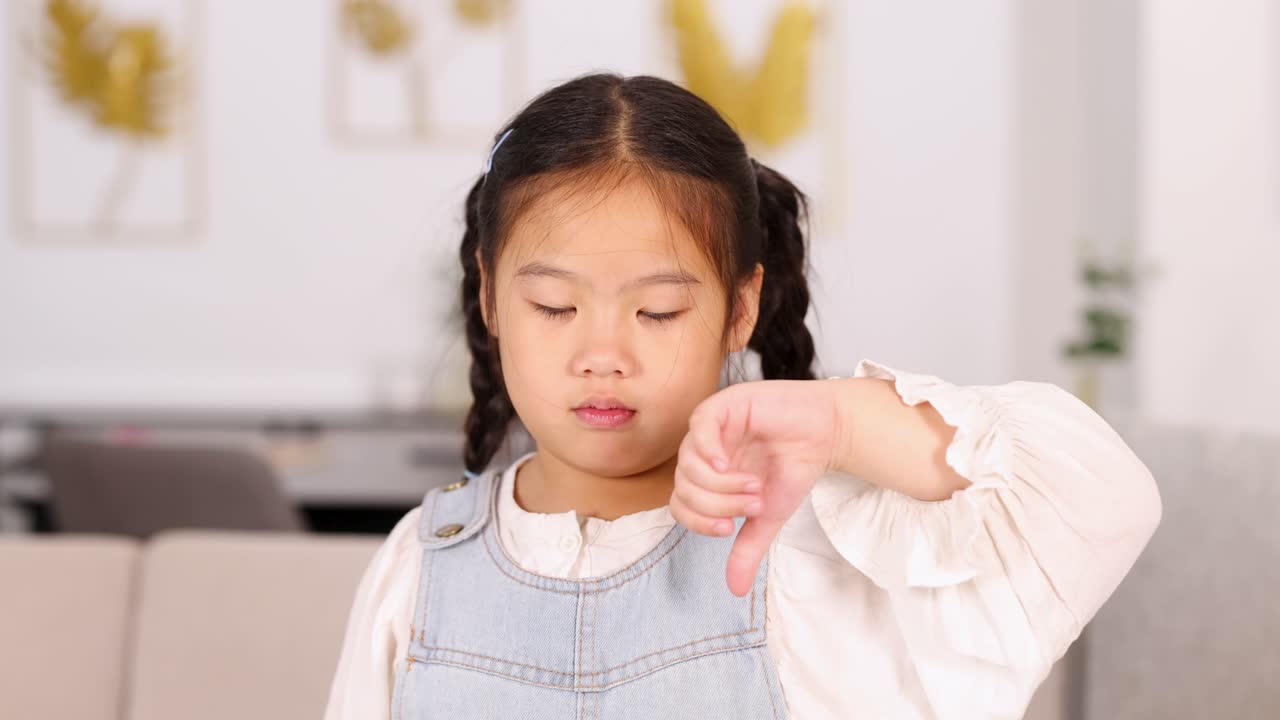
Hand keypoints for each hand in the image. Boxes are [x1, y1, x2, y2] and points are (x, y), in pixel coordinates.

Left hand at [670, 379, 841, 595]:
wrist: (826, 434)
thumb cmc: (794, 469)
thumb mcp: (768, 516)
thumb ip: (748, 547)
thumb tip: (735, 591)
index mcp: (707, 478)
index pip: (680, 505)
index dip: (699, 522)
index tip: (731, 528)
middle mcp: (703, 453)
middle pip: (684, 487)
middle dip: (718, 504)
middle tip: (754, 502)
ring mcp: (710, 427)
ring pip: (689, 464)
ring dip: (721, 485)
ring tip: (754, 485)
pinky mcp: (723, 405)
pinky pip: (699, 429)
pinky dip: (709, 452)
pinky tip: (728, 465)